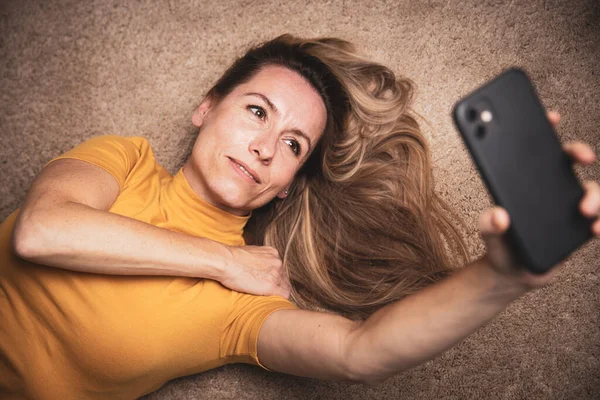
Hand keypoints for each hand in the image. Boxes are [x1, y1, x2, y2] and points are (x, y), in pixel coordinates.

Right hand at [219, 245, 290, 297]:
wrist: (226, 261)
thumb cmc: (232, 258)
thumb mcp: (251, 252)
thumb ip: (259, 258)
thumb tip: (257, 265)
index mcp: (272, 253)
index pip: (280, 267)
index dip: (275, 275)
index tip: (270, 281)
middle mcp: (277, 262)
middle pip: (284, 276)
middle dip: (278, 283)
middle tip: (268, 289)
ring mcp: (275, 274)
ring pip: (285, 285)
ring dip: (279, 291)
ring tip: (270, 295)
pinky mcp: (271, 286)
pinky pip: (284, 294)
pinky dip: (281, 298)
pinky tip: (275, 300)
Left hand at [479, 110, 599, 289]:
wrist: (514, 275)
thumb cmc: (500, 248)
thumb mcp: (488, 236)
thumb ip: (488, 226)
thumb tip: (499, 215)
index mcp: (523, 182)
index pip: (534, 149)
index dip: (544, 129)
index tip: (551, 115)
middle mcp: (547, 189)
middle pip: (568, 160)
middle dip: (578, 151)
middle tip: (582, 156)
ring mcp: (565, 205)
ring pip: (589, 189)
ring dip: (594, 195)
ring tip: (584, 210)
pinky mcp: (579, 226)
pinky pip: (598, 218)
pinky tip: (594, 229)